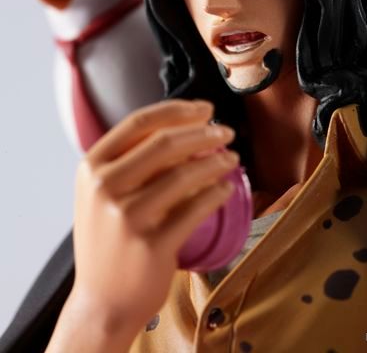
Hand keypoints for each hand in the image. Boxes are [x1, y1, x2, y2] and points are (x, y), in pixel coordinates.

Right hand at [63, 99, 236, 347]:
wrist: (101, 300)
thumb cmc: (108, 239)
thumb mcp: (102, 192)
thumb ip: (130, 159)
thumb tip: (184, 126)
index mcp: (92, 166)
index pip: (139, 122)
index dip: (178, 110)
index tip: (205, 109)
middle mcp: (105, 187)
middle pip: (165, 143)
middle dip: (203, 132)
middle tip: (226, 132)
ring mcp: (126, 216)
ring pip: (183, 174)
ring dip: (215, 161)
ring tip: (231, 158)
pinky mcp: (151, 244)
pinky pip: (195, 209)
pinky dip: (216, 193)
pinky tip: (226, 188)